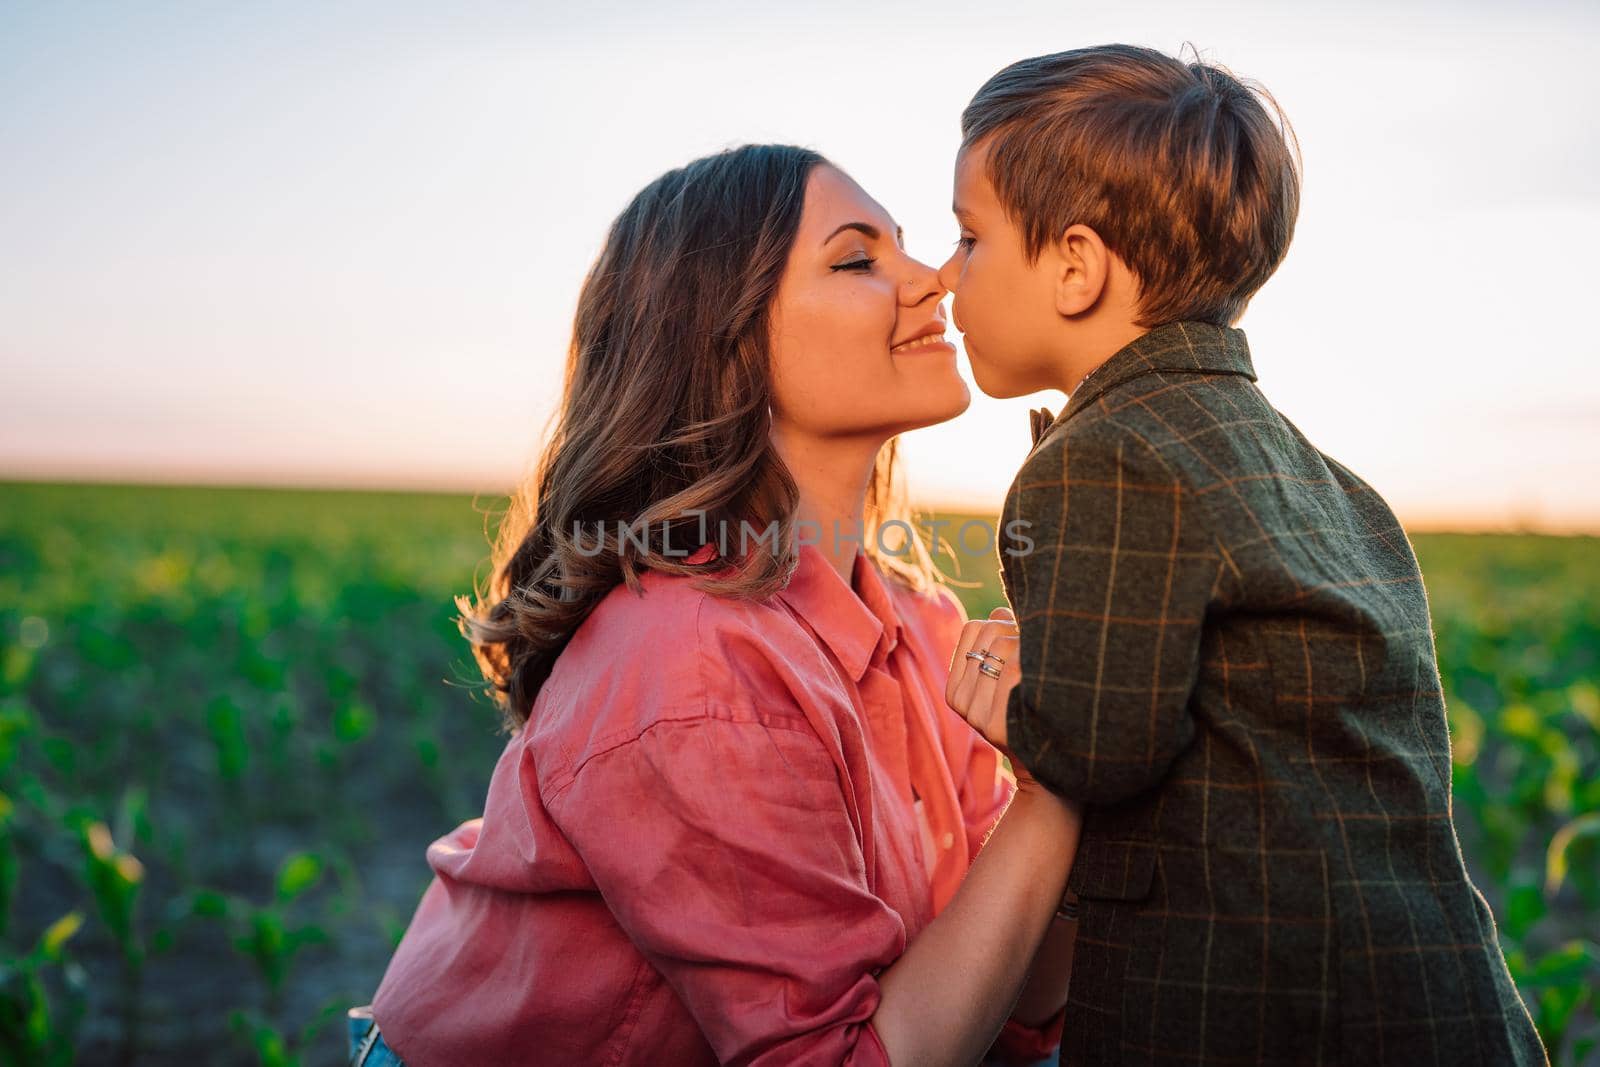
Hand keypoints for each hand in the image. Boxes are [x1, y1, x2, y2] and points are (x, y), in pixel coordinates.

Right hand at [945, 606, 1036, 786]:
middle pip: (992, 635)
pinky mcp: (999, 726)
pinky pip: (1017, 669)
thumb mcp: (1009, 679)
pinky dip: (1038, 667)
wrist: (1052, 770)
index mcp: (957, 689)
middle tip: (1046, 653)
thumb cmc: (1035, 714)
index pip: (972, 630)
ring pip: (1006, 647)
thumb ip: (1001, 643)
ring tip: (1052, 669)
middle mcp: (962, 702)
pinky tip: (1051, 685)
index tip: (1023, 639)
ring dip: (1034, 648)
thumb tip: (1000, 611)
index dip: (1001, 624)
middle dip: (1022, 634)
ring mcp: (978, 716)